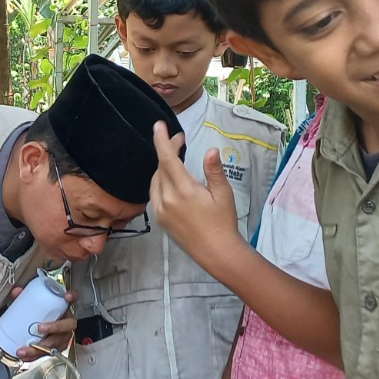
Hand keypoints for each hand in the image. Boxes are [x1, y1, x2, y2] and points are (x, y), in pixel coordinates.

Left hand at [16, 287, 78, 360]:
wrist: (37, 329)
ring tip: (26, 348)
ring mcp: (63, 336)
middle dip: (54, 327)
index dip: (73, 296)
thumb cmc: (40, 315)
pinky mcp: (56, 348)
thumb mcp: (33, 303)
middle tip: (40, 328)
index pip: (73, 298)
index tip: (67, 296)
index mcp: (63, 307)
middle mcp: (66, 322)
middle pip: (67, 325)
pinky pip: (49, 353)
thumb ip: (25, 296)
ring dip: (41, 347)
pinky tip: (26, 356)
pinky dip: (36, 355)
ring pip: (57, 342)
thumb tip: (16, 292)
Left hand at [148, 121, 242, 264]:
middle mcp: (167, 200)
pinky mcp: (160, 219)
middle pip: (160, 167)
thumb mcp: (223, 193)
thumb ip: (214, 170)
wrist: (216, 252)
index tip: (158, 126)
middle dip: (167, 150)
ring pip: (156, 180)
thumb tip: (211, 150)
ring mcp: (160, 210)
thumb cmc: (223, 222)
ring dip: (163, 166)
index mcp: (183, 191)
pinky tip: (171, 178)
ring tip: (176, 157)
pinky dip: (160, 181)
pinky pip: (155, 193)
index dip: (161, 140)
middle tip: (179, 140)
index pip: (167, 159)